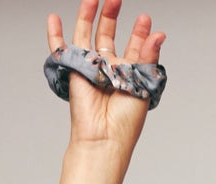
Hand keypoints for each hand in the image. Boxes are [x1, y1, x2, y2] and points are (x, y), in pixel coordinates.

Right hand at [50, 1, 164, 153]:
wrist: (105, 136)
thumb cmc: (127, 120)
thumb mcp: (143, 84)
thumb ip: (148, 57)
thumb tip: (160, 34)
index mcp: (130, 74)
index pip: (134, 47)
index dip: (140, 32)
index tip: (145, 18)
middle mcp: (110, 69)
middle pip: (108, 35)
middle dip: (112, 16)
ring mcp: (90, 68)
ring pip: (86, 35)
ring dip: (89, 15)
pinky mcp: (73, 69)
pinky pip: (61, 48)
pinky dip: (55, 34)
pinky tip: (54, 18)